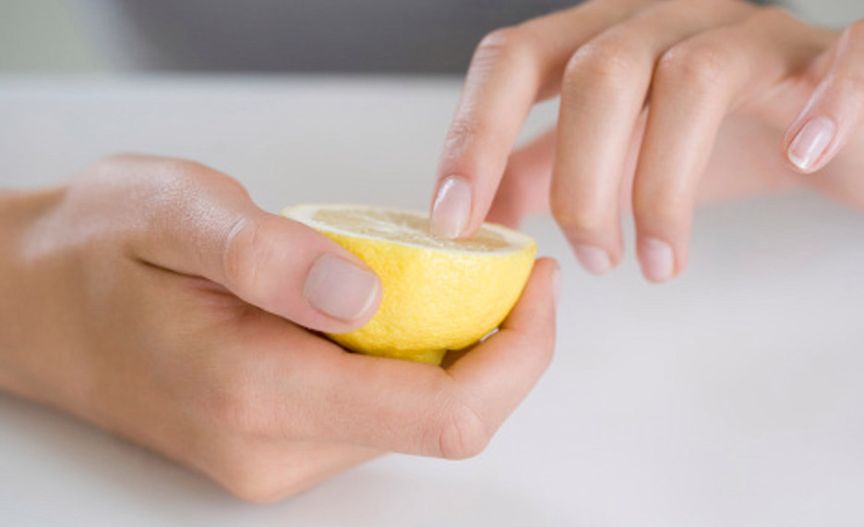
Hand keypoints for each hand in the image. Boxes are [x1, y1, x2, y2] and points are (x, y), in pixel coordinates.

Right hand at [0, 155, 557, 502]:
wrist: (30, 303)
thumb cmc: (92, 251)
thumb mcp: (172, 212)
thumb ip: (268, 256)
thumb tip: (366, 293)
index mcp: (255, 391)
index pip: (443, 412)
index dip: (517, 353)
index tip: (532, 281)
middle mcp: (274, 448)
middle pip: (446, 420)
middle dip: (497, 343)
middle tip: (500, 261)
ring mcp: (276, 456)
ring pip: (417, 416)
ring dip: (453, 346)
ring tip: (440, 270)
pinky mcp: (277, 445)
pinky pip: (380, 408)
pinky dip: (409, 355)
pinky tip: (391, 300)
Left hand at [430, 0, 863, 280]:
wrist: (839, 119)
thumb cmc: (717, 133)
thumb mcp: (611, 152)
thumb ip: (540, 169)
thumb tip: (476, 211)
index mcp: (603, 40)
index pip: (516, 60)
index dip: (474, 133)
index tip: (453, 219)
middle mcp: (668, 21)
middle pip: (600, 72)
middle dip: (580, 180)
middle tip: (593, 261)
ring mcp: (754, 32)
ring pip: (695, 77)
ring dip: (666, 185)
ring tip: (659, 263)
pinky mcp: (836, 59)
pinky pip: (848, 60)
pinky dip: (828, 106)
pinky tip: (802, 160)